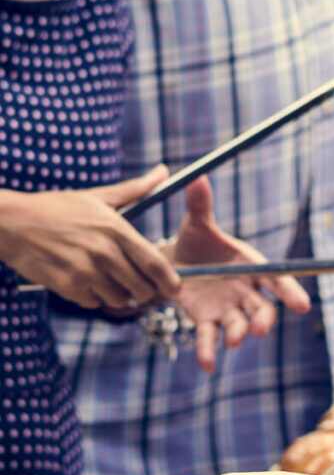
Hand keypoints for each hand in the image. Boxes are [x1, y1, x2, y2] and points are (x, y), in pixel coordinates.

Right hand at [0, 165, 180, 307]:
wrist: (11, 221)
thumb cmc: (57, 208)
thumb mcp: (98, 196)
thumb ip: (136, 189)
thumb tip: (164, 172)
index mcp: (116, 229)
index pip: (155, 264)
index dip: (170, 281)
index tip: (175, 288)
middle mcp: (104, 251)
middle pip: (141, 288)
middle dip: (143, 291)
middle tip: (137, 285)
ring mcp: (85, 270)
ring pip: (119, 299)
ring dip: (117, 295)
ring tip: (107, 280)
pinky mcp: (68, 285)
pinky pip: (94, 302)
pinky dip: (93, 297)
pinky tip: (84, 281)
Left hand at [170, 177, 309, 372]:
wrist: (173, 262)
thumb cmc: (196, 241)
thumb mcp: (197, 223)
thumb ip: (200, 205)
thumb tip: (197, 178)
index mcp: (252, 266)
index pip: (278, 281)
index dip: (290, 293)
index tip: (303, 306)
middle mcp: (246, 292)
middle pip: (263, 309)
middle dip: (264, 319)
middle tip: (261, 328)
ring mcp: (228, 310)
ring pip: (240, 325)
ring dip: (239, 334)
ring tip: (234, 341)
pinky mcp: (206, 322)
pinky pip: (209, 339)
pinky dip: (208, 352)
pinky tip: (206, 366)